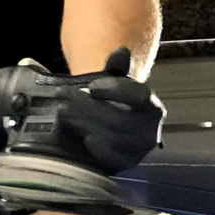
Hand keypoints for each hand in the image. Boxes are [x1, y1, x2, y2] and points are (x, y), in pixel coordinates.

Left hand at [52, 47, 165, 172]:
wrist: (112, 127)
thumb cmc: (113, 102)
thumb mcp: (114, 82)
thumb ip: (116, 68)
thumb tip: (121, 51)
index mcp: (151, 105)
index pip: (139, 95)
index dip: (115, 89)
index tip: (92, 86)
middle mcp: (150, 129)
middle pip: (118, 118)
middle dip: (87, 106)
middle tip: (63, 95)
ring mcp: (139, 149)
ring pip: (112, 137)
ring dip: (84, 123)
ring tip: (63, 111)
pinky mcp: (126, 163)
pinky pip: (112, 158)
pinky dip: (98, 148)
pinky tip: (84, 136)